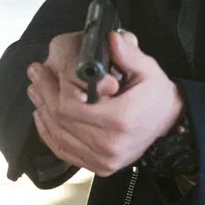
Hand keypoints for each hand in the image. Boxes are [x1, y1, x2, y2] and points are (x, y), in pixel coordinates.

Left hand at [27, 31, 182, 176]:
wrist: (169, 126)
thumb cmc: (157, 96)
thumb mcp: (149, 70)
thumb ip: (128, 54)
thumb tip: (110, 38)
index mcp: (120, 121)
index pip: (72, 106)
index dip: (58, 86)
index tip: (54, 68)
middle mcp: (108, 146)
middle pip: (60, 119)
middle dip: (44, 92)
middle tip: (36, 71)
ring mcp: (101, 160)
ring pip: (57, 134)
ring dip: (42, 109)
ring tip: (35, 87)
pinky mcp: (96, 166)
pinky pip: (62, 149)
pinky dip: (47, 131)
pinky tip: (41, 114)